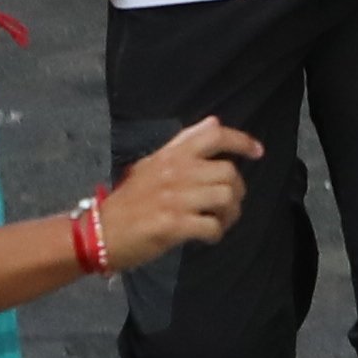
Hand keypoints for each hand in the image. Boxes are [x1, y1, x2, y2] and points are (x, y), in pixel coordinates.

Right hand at [99, 112, 258, 264]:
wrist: (100, 231)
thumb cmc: (129, 200)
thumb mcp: (153, 164)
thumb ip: (184, 144)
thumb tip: (214, 121)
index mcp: (171, 155)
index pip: (214, 135)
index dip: (242, 141)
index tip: (257, 152)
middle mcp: (175, 172)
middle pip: (228, 173)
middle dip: (237, 192)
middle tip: (229, 205)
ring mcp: (174, 199)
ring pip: (225, 198)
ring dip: (230, 214)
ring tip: (220, 221)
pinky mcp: (173, 225)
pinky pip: (212, 226)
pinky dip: (216, 233)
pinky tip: (208, 236)